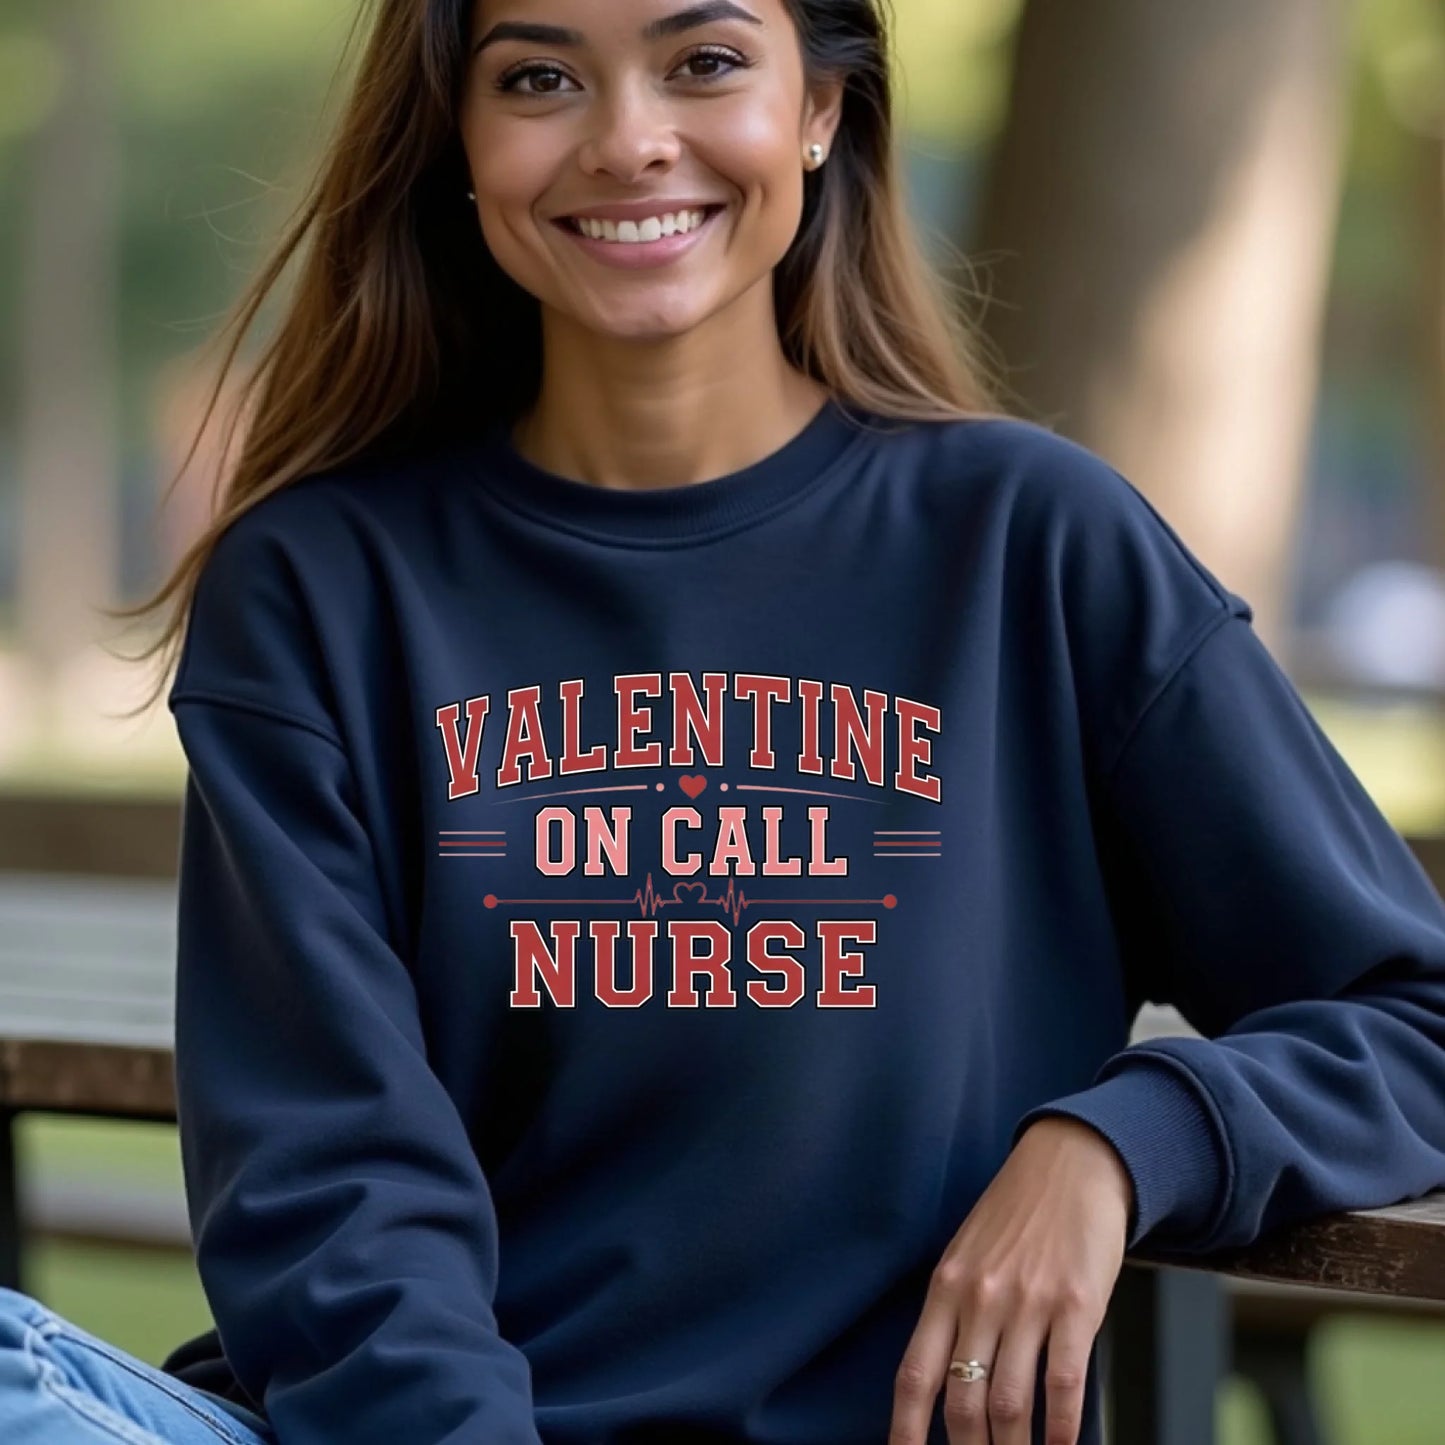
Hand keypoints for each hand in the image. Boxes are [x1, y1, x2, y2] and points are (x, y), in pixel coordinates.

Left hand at [888, 1116, 1133, 1444]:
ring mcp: (1028, 1303)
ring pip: (1011, 1403)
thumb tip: (946, 1380)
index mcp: (946, 1286)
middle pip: (962, 1402)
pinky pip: (1064, 1384)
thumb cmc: (1017, 1212)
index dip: (905, 1430)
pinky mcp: (1076, 1305)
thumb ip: (954, 1309)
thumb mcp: (967, 1252)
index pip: (914, 1374)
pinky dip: (1063, 1429)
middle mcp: (980, 1298)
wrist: (1072, 1163)